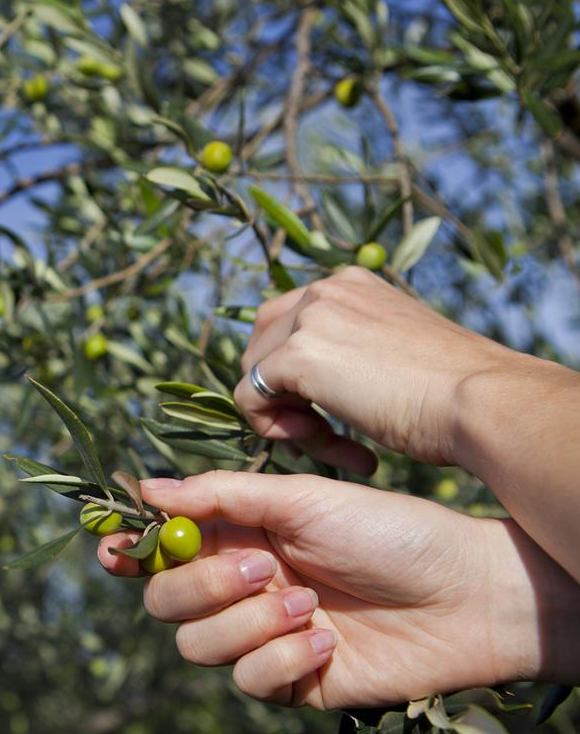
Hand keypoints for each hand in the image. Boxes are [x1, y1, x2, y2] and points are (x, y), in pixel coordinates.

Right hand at [95, 471, 579, 708]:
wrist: (465, 593)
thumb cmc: (389, 530)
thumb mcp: (302, 498)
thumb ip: (220, 495)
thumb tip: (146, 490)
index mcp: (237, 535)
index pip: (161, 549)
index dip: (131, 551)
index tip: (114, 551)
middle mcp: (240, 585)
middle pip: (165, 602)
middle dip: (202, 585)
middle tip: (261, 567)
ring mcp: (262, 634)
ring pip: (198, 645)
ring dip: (249, 623)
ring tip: (308, 601)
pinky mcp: (289, 679)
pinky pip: (246, 680)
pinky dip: (280, 657)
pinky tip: (327, 637)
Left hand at [234, 266, 515, 473]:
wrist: (483, 401)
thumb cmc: (455, 393)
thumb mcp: (395, 354)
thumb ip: (353, 351)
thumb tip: (317, 377)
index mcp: (351, 285)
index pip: (287, 323)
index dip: (292, 375)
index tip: (328, 412)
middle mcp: (325, 289)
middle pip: (260, 345)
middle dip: (279, 395)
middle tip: (318, 434)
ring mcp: (309, 318)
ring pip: (254, 375)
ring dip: (284, 419)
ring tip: (333, 448)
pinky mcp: (297, 355)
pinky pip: (250, 399)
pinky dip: (276, 432)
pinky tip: (330, 448)